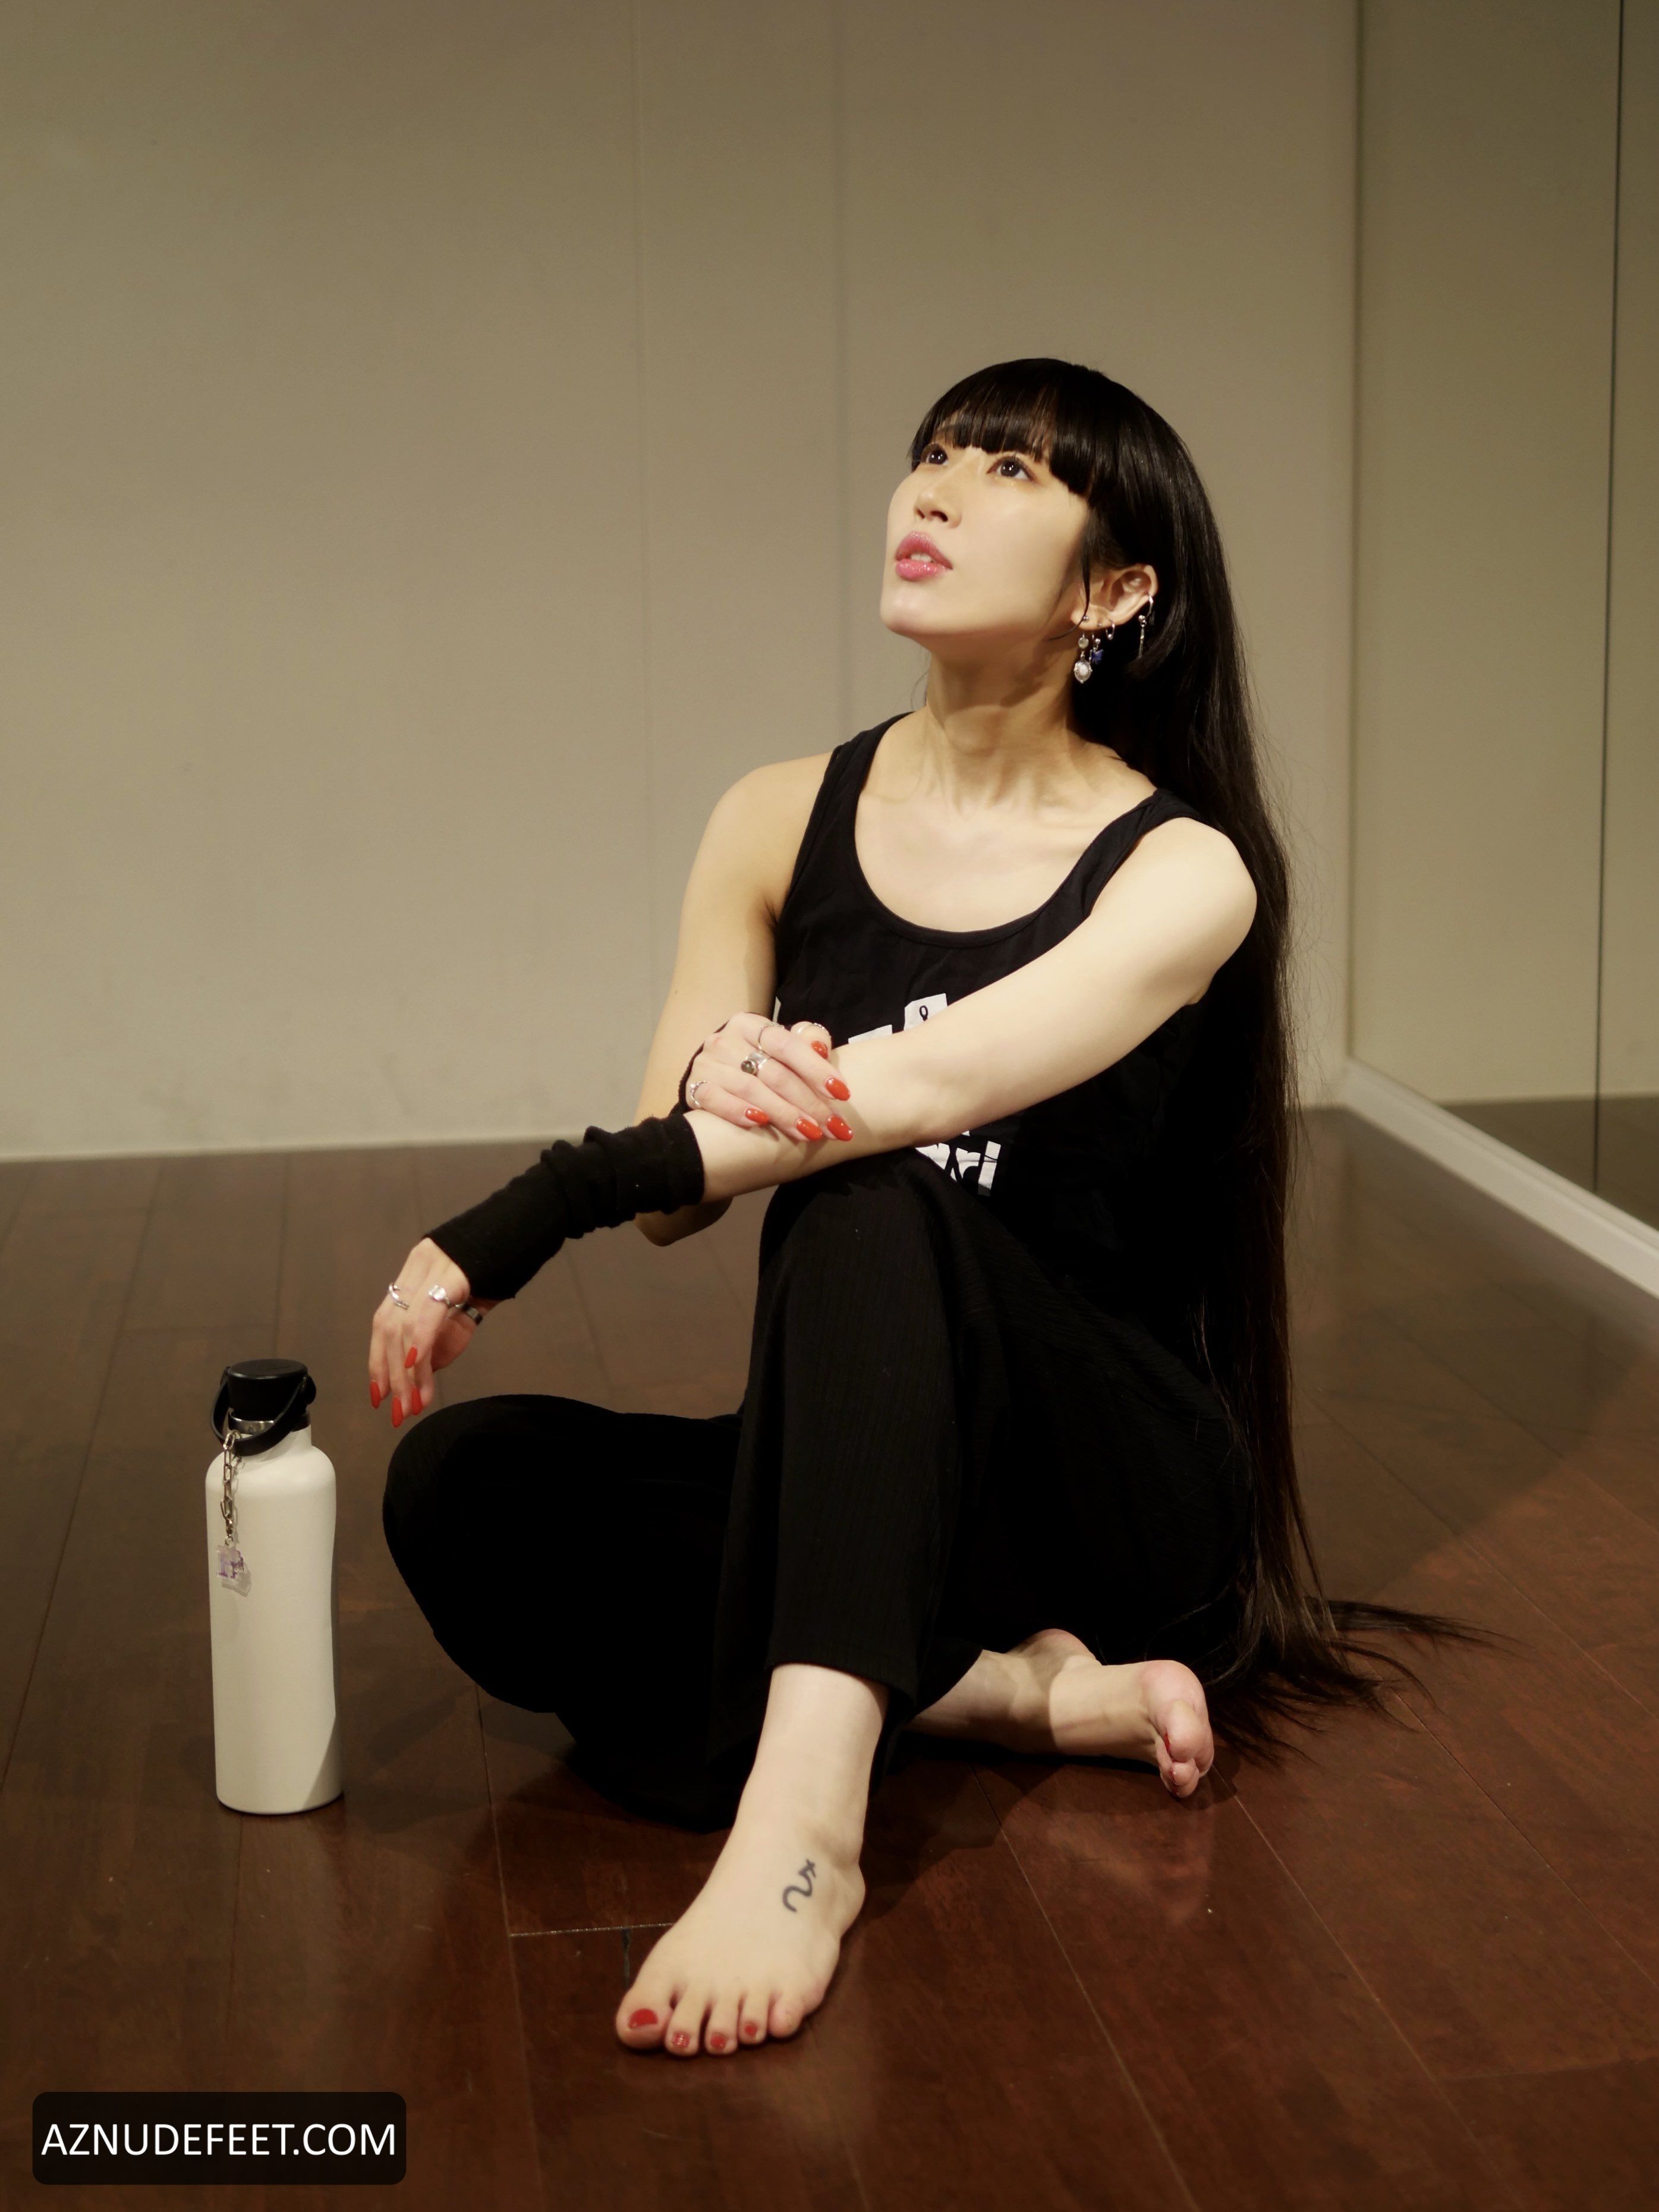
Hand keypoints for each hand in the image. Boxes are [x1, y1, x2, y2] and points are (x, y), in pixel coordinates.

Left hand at [369, 1238, 499, 1427]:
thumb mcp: (463, 1315)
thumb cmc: (495, 1277)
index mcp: (413, 1276)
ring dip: (407, 1372)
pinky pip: (427, 1315)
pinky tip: (418, 1371)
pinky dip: (418, 1346)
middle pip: (388, 1327)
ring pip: (403, 1326)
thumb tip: (420, 1374)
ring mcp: (432, 1267)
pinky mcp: (452, 1274)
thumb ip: (440, 1341)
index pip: (383, 1323)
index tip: (379, 1395)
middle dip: (391, 1375)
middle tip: (398, 1411)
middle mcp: (416, 1267)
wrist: (526, 1239)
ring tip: (413, 1403)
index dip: (377, 1361)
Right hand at [684, 1016, 853, 1143]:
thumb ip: (806, 1040)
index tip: (842, 1094)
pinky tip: (761, 1123)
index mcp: (752, 1025)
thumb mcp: (782, 1045)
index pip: (787, 1044)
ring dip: (783, 1113)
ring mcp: (708, 1063)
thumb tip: (821, 1047)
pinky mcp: (694, 1087)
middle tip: (832, 1126)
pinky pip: (715, 1100)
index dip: (816, 1069)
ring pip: (750, 1089)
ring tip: (809, 1133)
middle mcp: (727, 1040)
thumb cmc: (758, 1061)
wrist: (713, 1075)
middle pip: (773, 1072)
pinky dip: (738, 1111)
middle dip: (808, 1102)